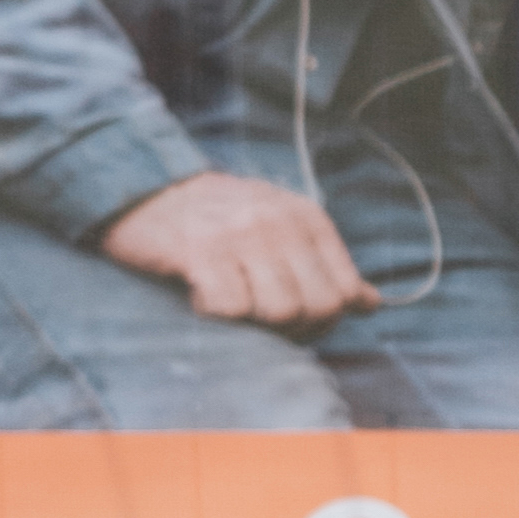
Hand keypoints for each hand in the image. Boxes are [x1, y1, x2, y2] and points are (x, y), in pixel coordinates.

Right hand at [99, 169, 370, 323]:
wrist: (146, 188)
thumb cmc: (219, 220)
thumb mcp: (282, 230)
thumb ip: (326, 266)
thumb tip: (372, 303)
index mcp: (308, 220)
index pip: (345, 293)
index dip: (323, 321)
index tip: (293, 320)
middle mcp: (281, 223)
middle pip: (318, 308)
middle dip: (292, 329)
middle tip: (257, 320)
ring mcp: (241, 235)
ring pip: (280, 312)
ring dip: (253, 324)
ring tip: (230, 304)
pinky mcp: (200, 250)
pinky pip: (230, 309)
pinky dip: (215, 315)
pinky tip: (201, 295)